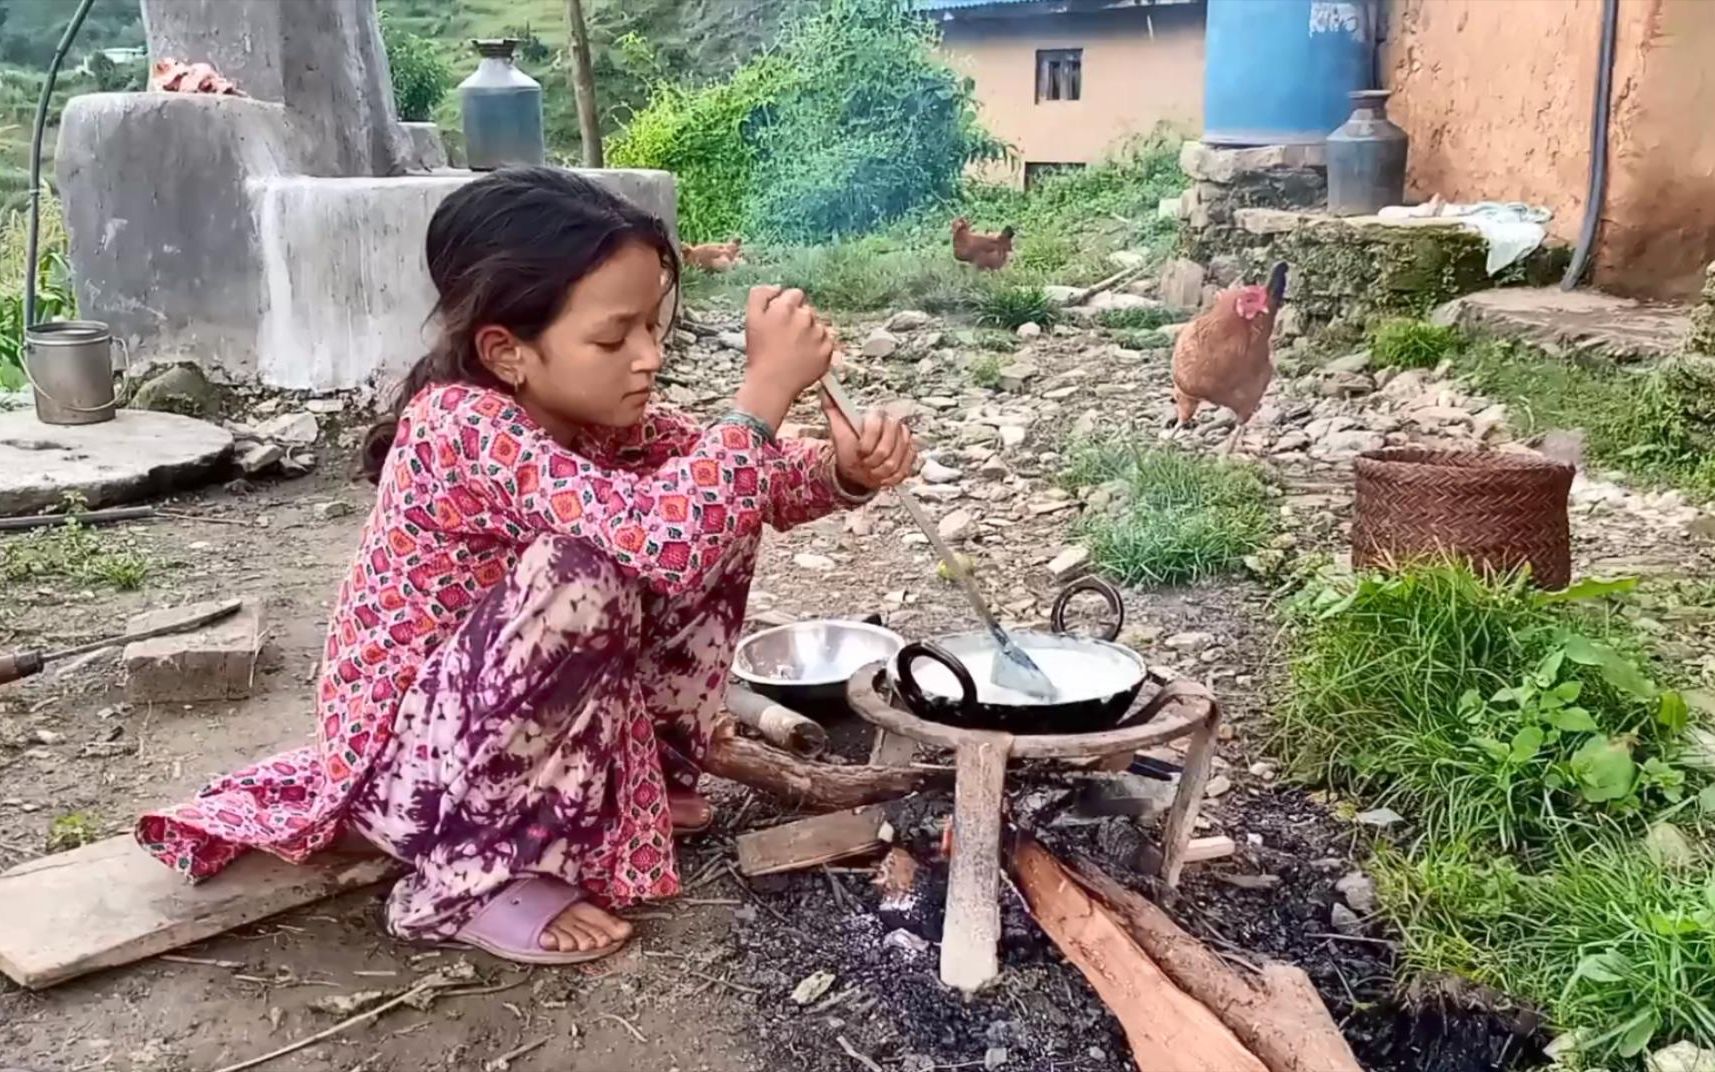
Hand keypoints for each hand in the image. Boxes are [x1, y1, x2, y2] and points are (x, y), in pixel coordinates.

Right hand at [735, 286, 835, 430]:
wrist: (771, 384)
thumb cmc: (760, 354)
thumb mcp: (750, 319)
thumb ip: (760, 295)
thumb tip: (776, 287)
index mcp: (786, 307)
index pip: (795, 294)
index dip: (787, 306)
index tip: (781, 319)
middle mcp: (805, 317)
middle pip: (807, 310)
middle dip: (798, 319)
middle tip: (786, 337)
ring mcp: (818, 334)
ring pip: (817, 325)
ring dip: (809, 333)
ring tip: (795, 349)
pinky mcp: (828, 350)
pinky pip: (827, 341)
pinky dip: (818, 347)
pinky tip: (804, 355)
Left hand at [823, 391, 917, 492]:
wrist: (859, 465)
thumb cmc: (849, 447)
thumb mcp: (838, 428)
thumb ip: (832, 408)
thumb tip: (825, 390)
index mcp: (877, 417)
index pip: (877, 425)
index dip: (867, 442)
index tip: (860, 451)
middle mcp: (894, 427)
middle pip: (887, 448)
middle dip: (871, 460)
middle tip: (864, 462)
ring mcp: (904, 443)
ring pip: (893, 463)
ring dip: (877, 471)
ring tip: (870, 469)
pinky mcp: (910, 457)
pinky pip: (903, 470)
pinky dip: (888, 477)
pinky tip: (881, 474)